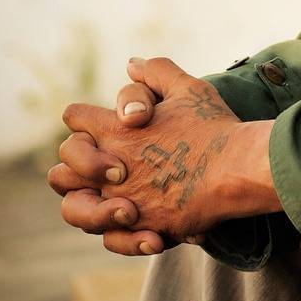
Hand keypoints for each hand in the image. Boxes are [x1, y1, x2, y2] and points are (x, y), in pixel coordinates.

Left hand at [49, 57, 279, 253]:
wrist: (238, 170)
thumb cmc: (215, 127)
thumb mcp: (188, 88)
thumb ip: (157, 72)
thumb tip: (131, 64)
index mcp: (116, 130)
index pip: (75, 118)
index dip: (84, 117)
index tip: (99, 121)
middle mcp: (111, 168)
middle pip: (62, 168)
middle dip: (78, 163)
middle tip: (105, 163)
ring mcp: (124, 201)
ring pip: (75, 209)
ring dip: (88, 202)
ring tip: (115, 197)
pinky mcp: (143, 226)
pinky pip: (110, 237)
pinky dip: (119, 232)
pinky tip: (138, 218)